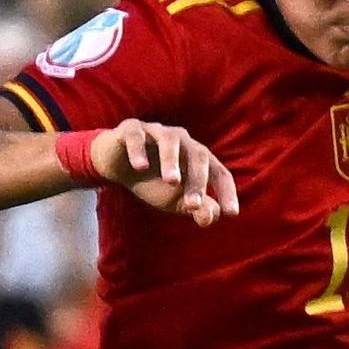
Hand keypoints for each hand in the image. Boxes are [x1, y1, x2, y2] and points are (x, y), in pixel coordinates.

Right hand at [90, 120, 238, 225]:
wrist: (116, 165)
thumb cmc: (152, 182)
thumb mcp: (174, 200)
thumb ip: (194, 208)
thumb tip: (210, 218)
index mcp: (197, 157)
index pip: (219, 172)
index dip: (227, 192)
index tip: (231, 214)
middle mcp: (182, 140)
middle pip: (198, 155)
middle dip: (198, 180)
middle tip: (193, 205)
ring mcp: (157, 131)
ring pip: (170, 140)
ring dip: (172, 161)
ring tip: (171, 182)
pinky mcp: (131, 129)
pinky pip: (137, 136)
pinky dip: (139, 150)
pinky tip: (140, 167)